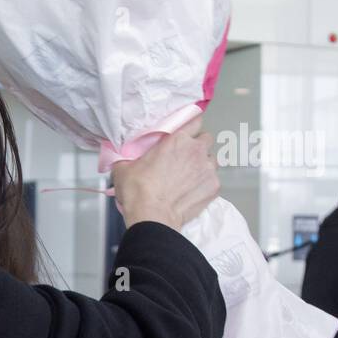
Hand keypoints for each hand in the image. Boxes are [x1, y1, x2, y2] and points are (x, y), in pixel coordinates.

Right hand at [112, 115, 218, 230]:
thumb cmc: (138, 191)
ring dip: (203, 165)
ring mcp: (208, 168)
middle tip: (185, 158)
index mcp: (177, 139)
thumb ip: (129, 156)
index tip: (186, 133)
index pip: (195, 120)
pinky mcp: (214, 187)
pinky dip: (205, 184)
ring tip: (189, 177)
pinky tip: (192, 191)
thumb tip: (123, 156)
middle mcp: (196, 150)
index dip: (190, 127)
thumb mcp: (124, 167)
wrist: (152, 216)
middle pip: (206, 139)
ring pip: (212, 160)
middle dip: (198, 146)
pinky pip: (214, 180)